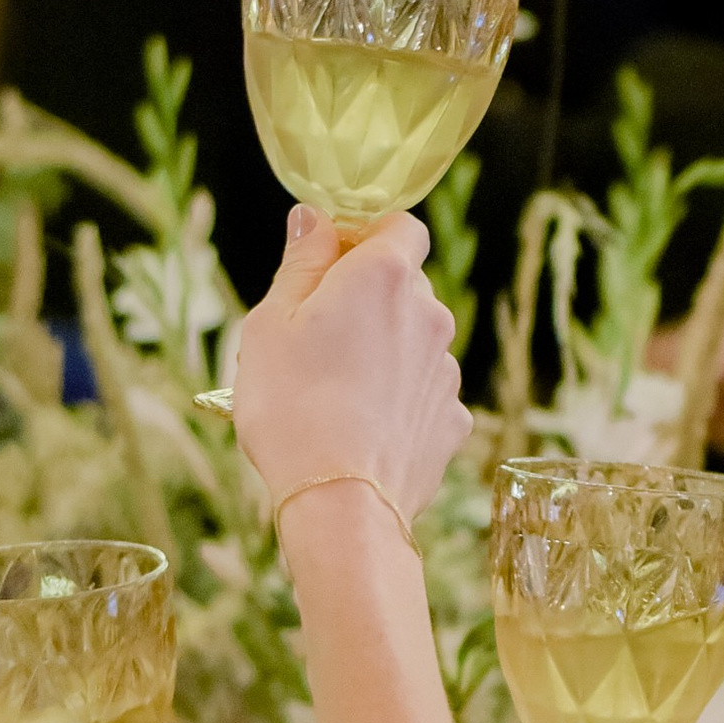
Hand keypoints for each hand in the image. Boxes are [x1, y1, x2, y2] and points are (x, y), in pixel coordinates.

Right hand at [229, 206, 470, 530]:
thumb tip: (315, 219)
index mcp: (384, 276)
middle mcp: (430, 313)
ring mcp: (446, 369)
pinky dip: (399, 402)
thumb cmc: (292, 406)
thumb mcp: (270, 323)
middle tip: (315, 339)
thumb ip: (301, 262)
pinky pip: (424, 394)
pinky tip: (363, 428)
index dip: (367, 238)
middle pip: (406, 287)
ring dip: (384, 353)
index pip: (400, 226)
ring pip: (415, 343)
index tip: (331, 265)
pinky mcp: (453, 419)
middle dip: (368, 301)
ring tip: (334, 394)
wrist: (340, 502)